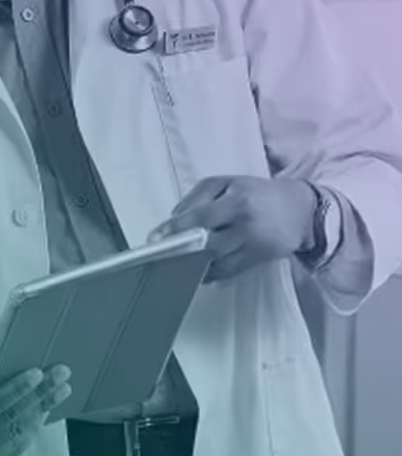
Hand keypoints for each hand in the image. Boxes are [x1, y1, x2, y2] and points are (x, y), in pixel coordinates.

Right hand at [0, 362, 71, 455]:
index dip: (14, 391)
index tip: (37, 372)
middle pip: (8, 421)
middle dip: (38, 396)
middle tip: (61, 375)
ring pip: (16, 436)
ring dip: (41, 411)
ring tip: (59, 391)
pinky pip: (15, 450)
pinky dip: (32, 429)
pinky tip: (42, 411)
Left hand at [148, 175, 316, 281]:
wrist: (301, 211)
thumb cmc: (256, 193)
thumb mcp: (227, 183)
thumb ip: (197, 197)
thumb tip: (174, 217)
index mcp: (237, 201)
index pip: (201, 217)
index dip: (176, 229)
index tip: (154, 238)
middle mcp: (245, 226)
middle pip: (208, 245)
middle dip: (181, 251)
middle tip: (160, 254)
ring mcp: (253, 246)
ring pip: (217, 262)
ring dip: (192, 265)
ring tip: (173, 263)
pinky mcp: (258, 261)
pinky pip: (228, 272)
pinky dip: (209, 272)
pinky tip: (194, 270)